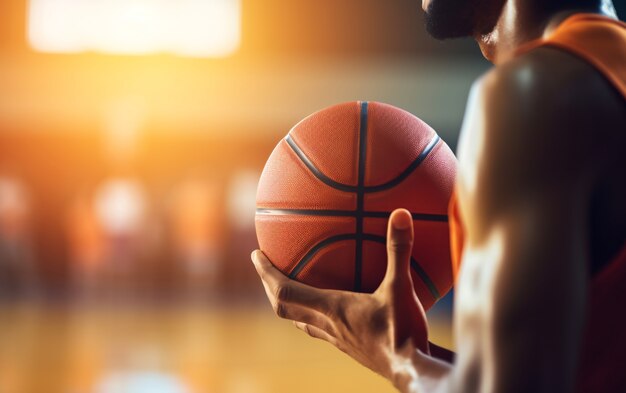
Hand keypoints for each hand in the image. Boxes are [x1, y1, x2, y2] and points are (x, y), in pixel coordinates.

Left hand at [251, 209, 429, 383]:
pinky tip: (334, 308)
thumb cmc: (404, 331)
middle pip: (284, 307)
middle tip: (265, 268)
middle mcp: (327, 325)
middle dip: (270, 286)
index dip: (266, 273)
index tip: (255, 255)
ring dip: (290, 303)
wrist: (413, 372)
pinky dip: (315, 315)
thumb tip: (400, 214)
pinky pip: (321, 329)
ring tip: (291, 287)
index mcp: (331, 308)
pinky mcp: (350, 347)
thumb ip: (399, 250)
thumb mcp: (402, 287)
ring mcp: (337, 339)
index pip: (285, 290)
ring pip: (301, 321)